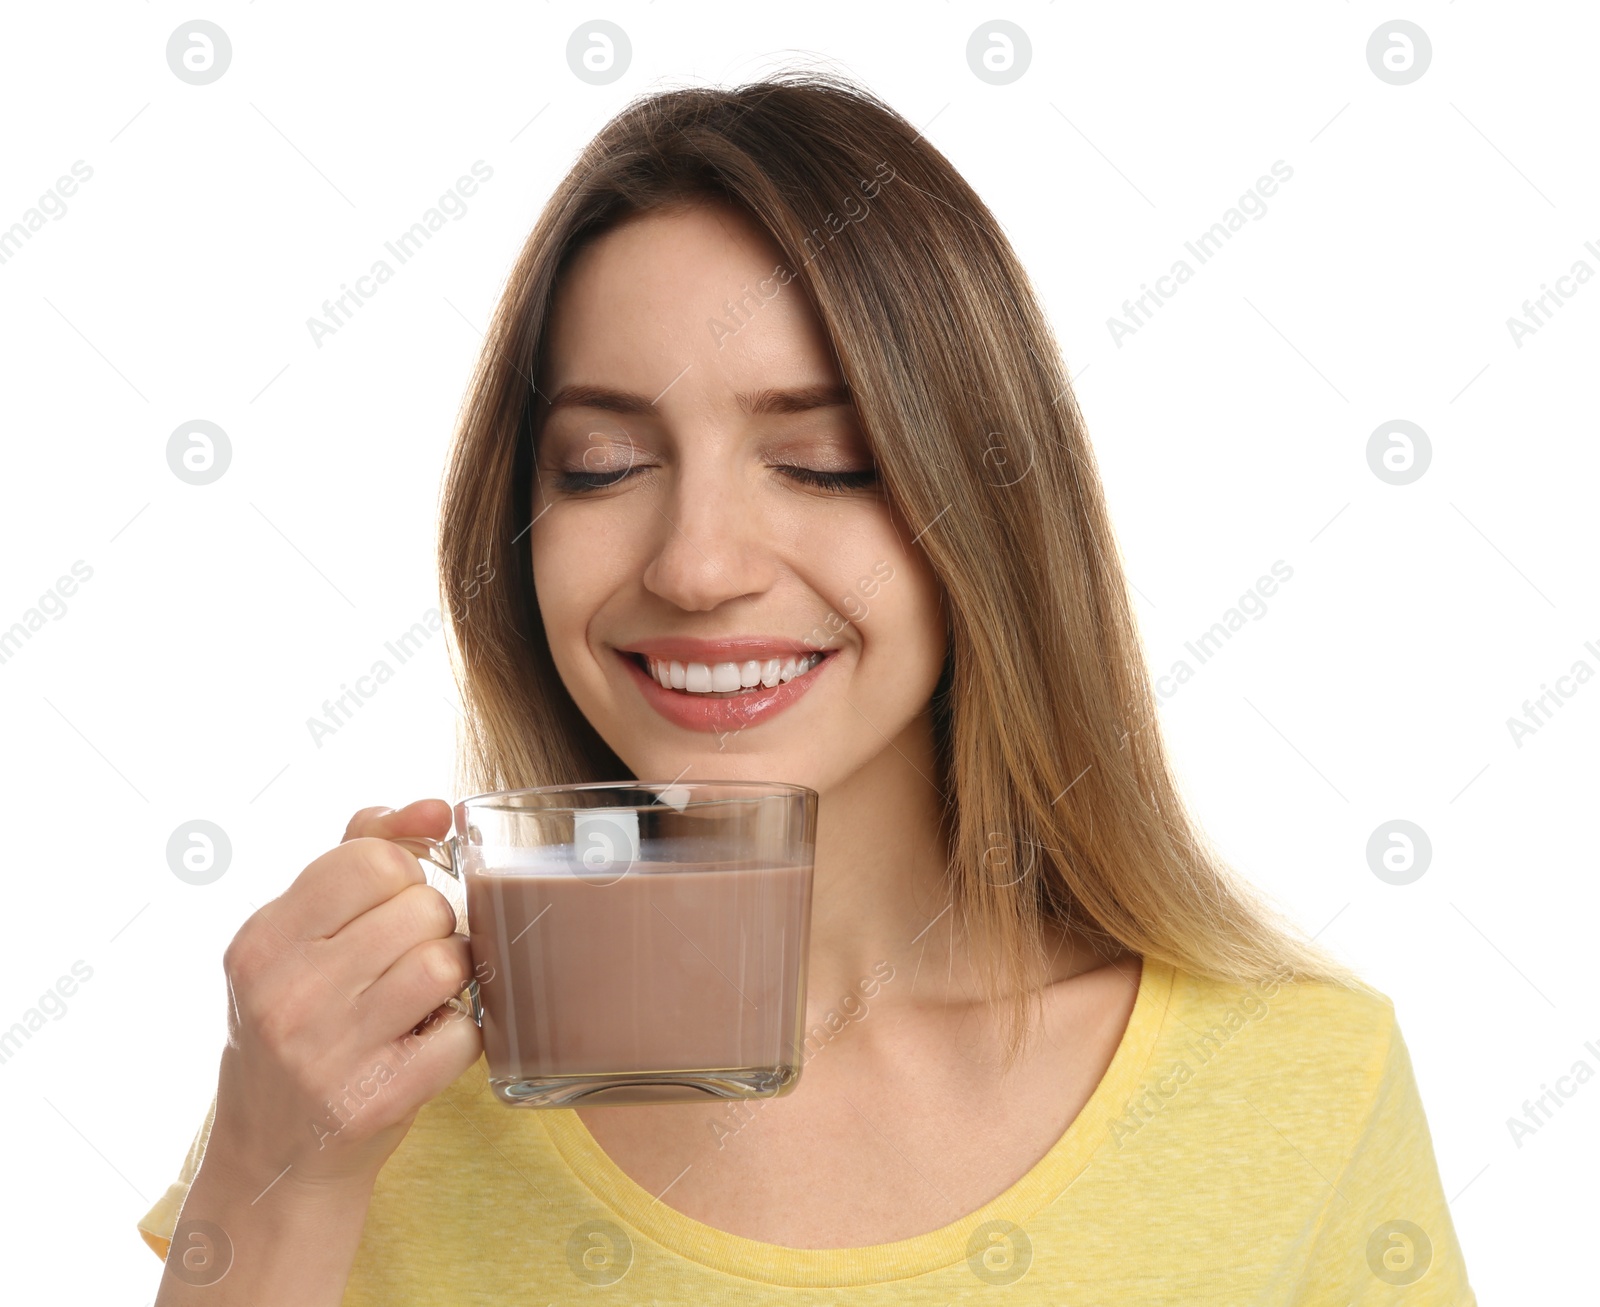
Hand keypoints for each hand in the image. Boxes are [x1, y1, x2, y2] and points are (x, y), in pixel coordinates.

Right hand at [207, 799, 481, 1195]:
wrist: (274, 1155)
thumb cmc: (300, 1018)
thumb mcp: (300, 932)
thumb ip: (363, 848)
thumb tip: (437, 807)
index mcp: (261, 940)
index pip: (374, 860)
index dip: (403, 876)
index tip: (388, 907)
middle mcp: (284, 994)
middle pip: (423, 908)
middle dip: (432, 927)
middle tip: (405, 959)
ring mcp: (327, 1053)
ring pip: (447, 965)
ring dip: (452, 977)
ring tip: (422, 997)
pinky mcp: (375, 1102)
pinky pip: (465, 1033)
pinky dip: (461, 1034)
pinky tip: (426, 1042)